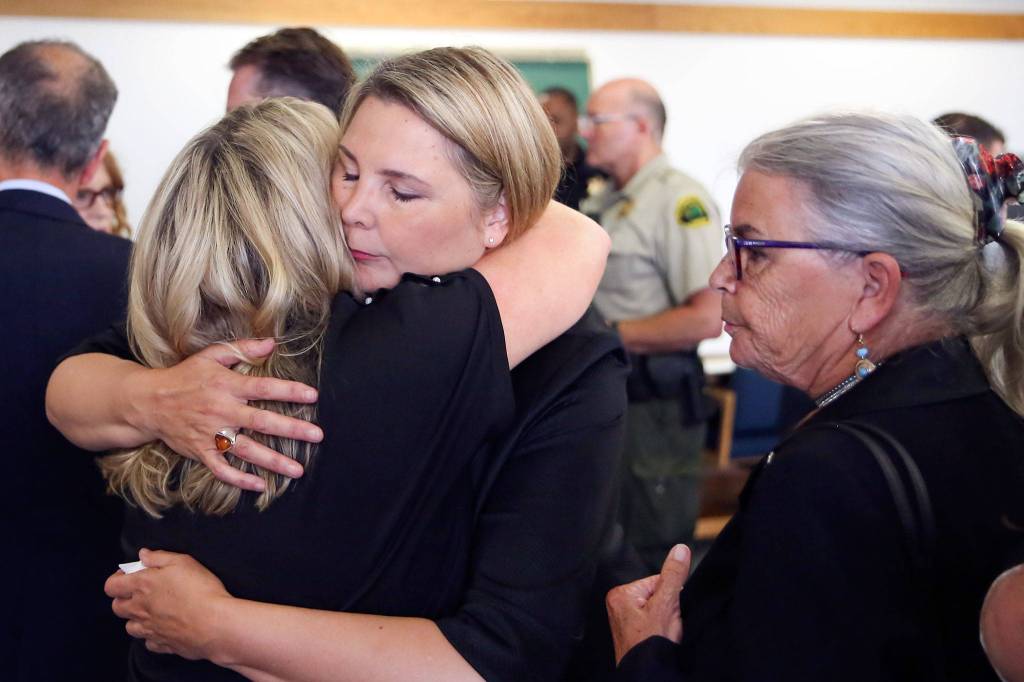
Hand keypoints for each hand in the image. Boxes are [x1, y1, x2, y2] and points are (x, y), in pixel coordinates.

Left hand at [106, 549, 229, 659]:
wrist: (215, 624)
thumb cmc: (201, 590)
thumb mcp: (183, 562)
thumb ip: (159, 557)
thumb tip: (143, 554)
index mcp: (142, 586)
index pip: (111, 586)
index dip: (117, 579)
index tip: (130, 574)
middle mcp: (141, 609)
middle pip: (117, 607)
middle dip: (124, 598)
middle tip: (140, 591)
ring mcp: (150, 629)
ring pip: (130, 627)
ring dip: (136, 618)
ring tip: (152, 611)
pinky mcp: (162, 644)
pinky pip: (149, 642)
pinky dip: (153, 635)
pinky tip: (165, 627)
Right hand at [127, 338, 321, 490]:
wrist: (148, 402)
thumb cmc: (185, 376)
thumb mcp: (211, 356)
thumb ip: (242, 349)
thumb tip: (272, 343)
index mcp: (226, 386)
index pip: (263, 388)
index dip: (288, 391)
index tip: (312, 396)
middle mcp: (221, 411)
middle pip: (261, 422)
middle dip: (291, 429)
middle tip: (317, 435)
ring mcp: (211, 434)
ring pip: (246, 450)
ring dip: (273, 461)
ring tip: (298, 470)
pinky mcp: (200, 452)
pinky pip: (222, 469)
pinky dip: (240, 480)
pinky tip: (261, 486)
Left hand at [606, 544, 690, 663]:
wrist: (649, 674)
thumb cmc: (651, 645)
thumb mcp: (666, 604)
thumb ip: (673, 575)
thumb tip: (680, 550)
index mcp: (620, 594)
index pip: (657, 580)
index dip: (671, 595)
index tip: (669, 610)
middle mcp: (618, 606)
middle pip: (657, 595)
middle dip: (668, 609)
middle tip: (665, 625)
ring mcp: (624, 621)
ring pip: (658, 610)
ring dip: (666, 620)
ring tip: (662, 633)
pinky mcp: (632, 634)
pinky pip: (654, 623)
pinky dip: (661, 629)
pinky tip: (660, 639)